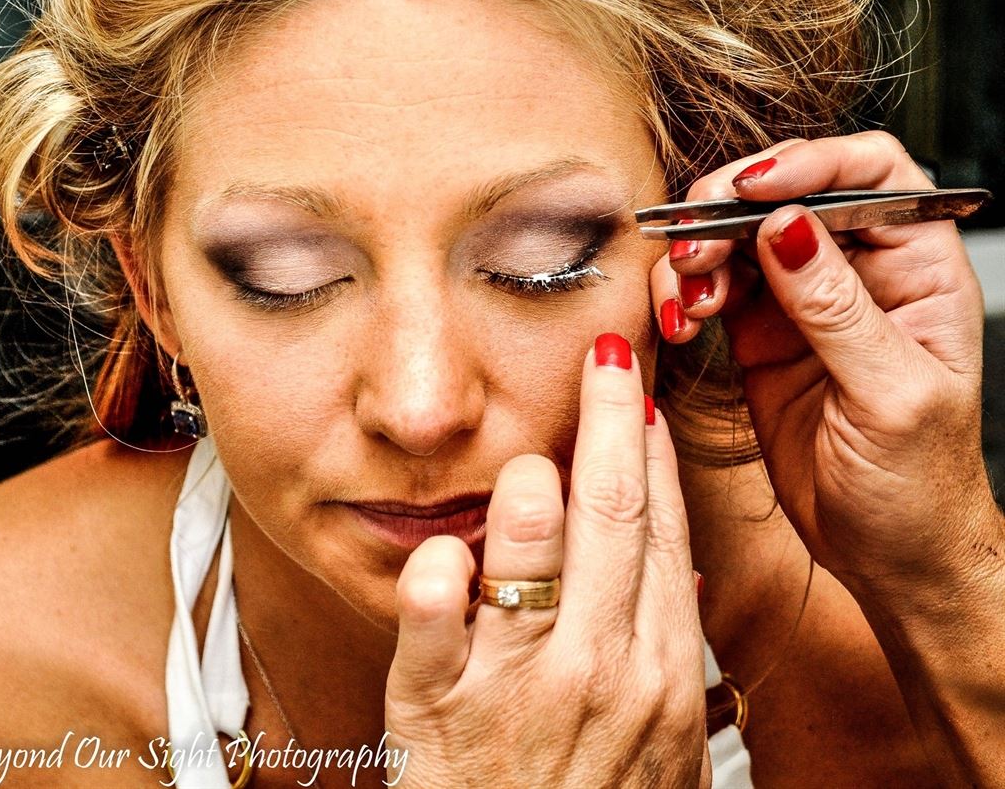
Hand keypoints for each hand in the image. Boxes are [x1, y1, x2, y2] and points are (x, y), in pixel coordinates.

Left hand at [384, 334, 707, 788]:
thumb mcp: (660, 744)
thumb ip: (662, 651)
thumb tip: (667, 574)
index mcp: (661, 672)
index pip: (663, 535)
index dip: (654, 458)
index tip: (643, 402)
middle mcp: (602, 669)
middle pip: (615, 516)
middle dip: (613, 421)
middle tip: (609, 358)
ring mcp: (519, 687)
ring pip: (533, 551)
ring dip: (532, 492)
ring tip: (531, 464)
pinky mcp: (438, 710)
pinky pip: (434, 620)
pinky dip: (436, 578)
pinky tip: (442, 556)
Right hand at [651, 131, 996, 595]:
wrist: (888, 554)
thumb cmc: (921, 486)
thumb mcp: (891, 396)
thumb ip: (837, 309)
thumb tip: (788, 228)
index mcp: (919, 269)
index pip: (872, 175)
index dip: (810, 164)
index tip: (751, 190)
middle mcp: (859, 273)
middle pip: (789, 195)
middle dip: (730, 206)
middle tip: (691, 243)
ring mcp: (802, 301)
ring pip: (738, 237)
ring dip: (697, 253)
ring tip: (684, 295)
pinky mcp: (759, 334)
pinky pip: (712, 287)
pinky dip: (684, 294)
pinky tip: (680, 321)